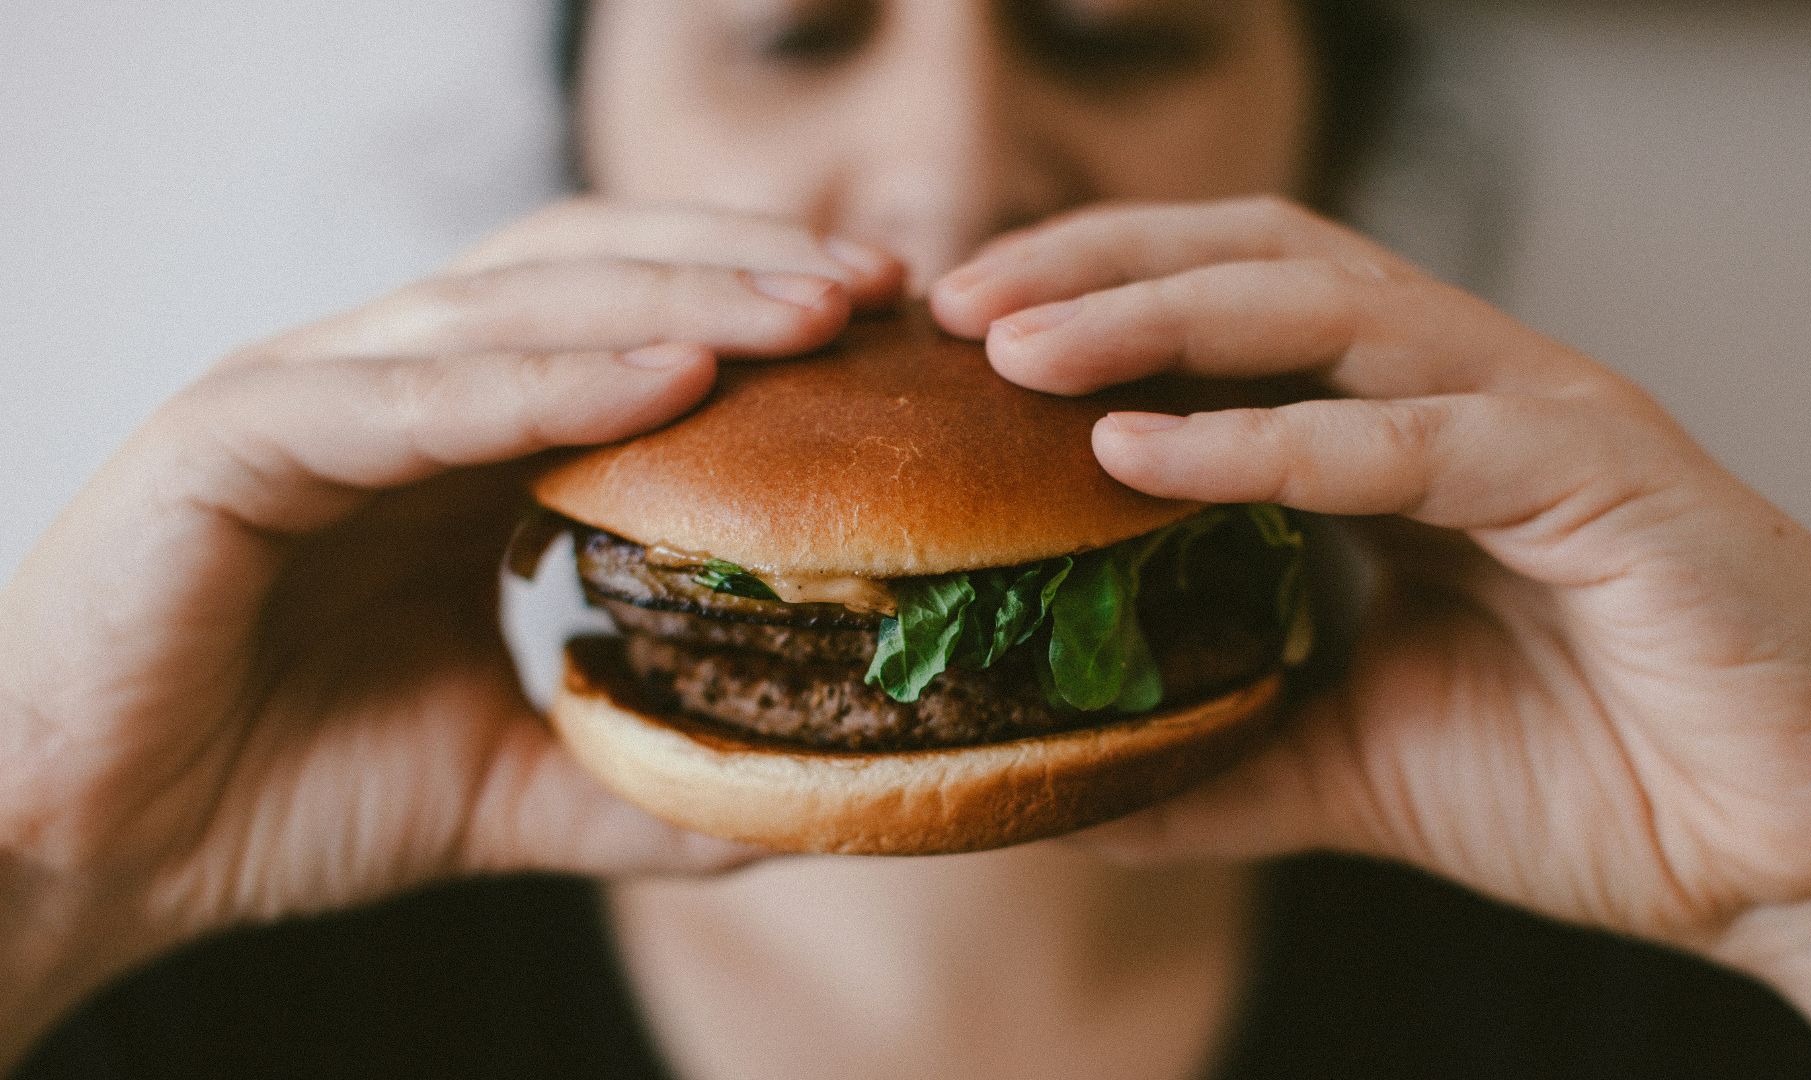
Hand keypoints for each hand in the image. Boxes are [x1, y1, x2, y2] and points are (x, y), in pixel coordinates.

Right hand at [0, 199, 902, 1059]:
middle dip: (742, 271)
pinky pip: (414, 395)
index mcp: (450, 443)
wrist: (85, 851)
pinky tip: (669, 382)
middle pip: (590, 277)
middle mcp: (388, 390)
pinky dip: (546, 380)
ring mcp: (308, 396)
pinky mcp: (231, 438)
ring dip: (676, 298)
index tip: (889, 338)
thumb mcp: (502, 785)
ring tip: (813, 312)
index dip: (753, 316)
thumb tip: (789, 804)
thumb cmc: (274, 794)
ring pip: (514, 306)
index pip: (623, 328)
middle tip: (882, 291)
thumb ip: (634, 779)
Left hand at [933, 197, 1810, 1065]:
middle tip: (957, 304)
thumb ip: (1224, 754)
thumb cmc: (1602, 784)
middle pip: (1257, 261)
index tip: (959, 342)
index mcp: (1407, 436)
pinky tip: (1142, 452)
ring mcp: (1535, 417)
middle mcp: (1464, 394)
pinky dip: (1269, 441)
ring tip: (1018, 347)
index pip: (1230, 314)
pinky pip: (1410, 435)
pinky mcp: (1602, 477)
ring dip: (1156, 315)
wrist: (1801, 854)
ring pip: (1325, 308)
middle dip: (1098, 265)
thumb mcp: (1358, 762)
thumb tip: (1074, 792)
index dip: (1094, 303)